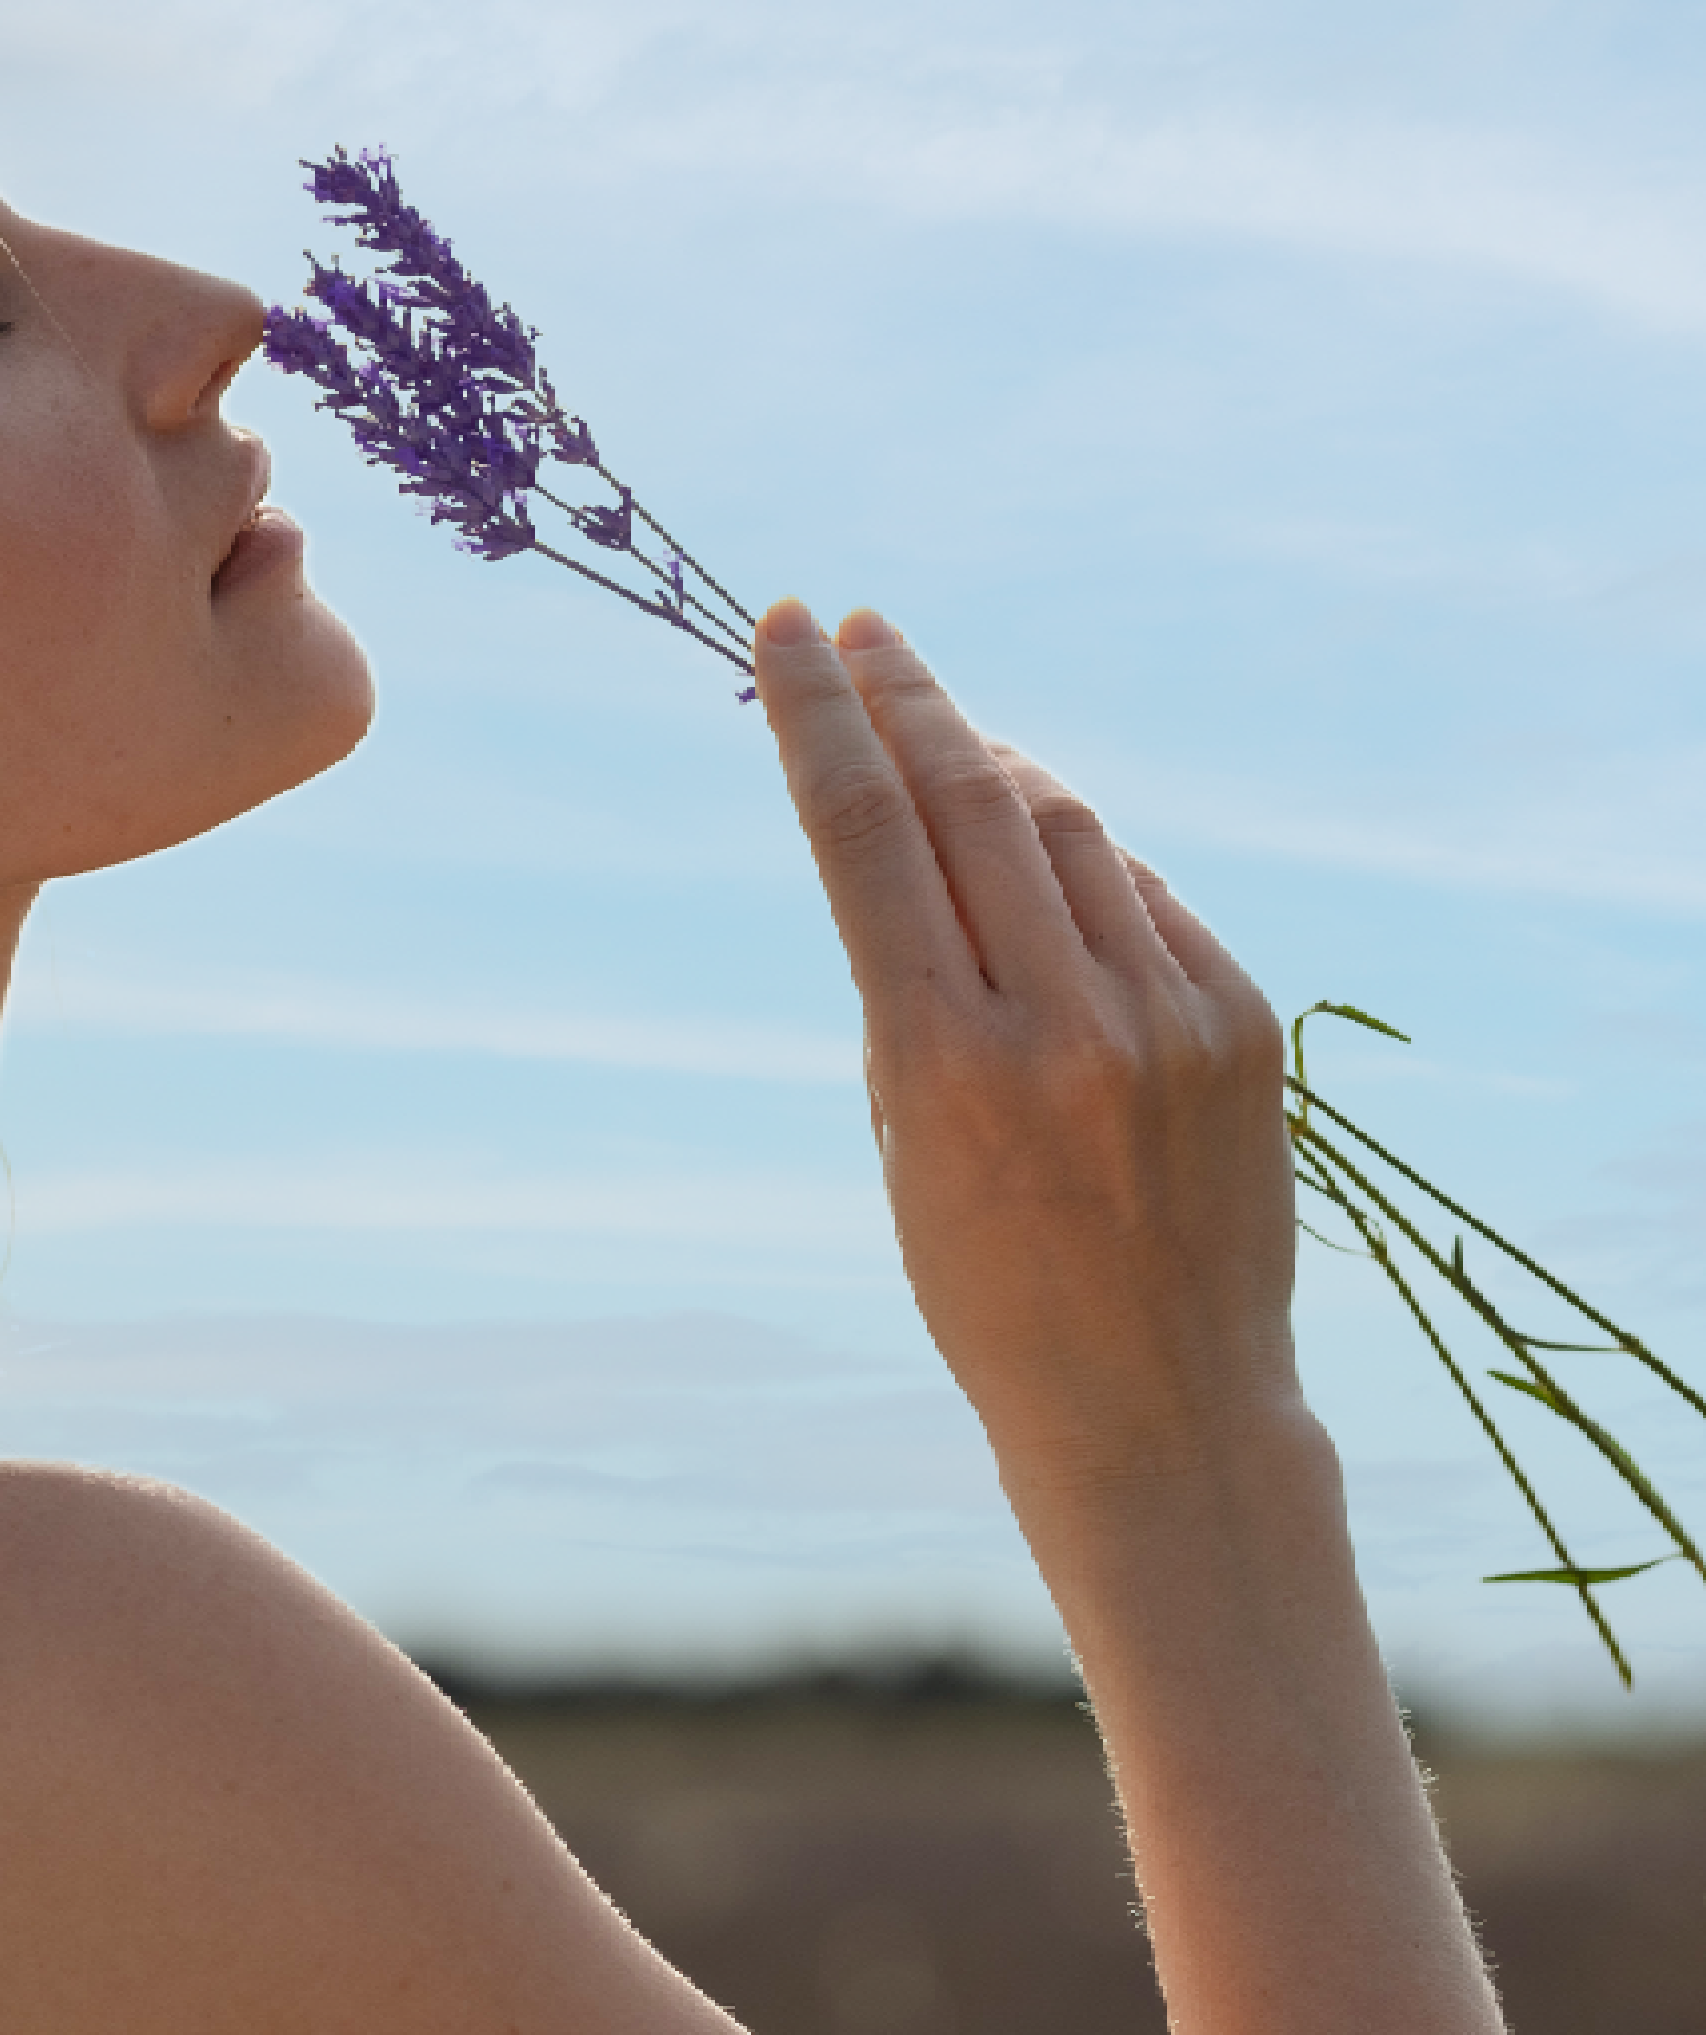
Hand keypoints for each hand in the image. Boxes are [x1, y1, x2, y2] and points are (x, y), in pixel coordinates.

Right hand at [753, 601, 1301, 1503]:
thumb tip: (939, 823)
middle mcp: (1060, 1022)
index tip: (791, 630)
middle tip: (864, 632)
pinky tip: (1057, 888)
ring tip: (955, 756)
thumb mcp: (906, 1142)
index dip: (822, 717)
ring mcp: (1166, 1017)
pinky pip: (1147, 899)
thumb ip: (914, 986)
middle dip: (910, 695)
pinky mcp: (1244, 1023)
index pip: (867, 834)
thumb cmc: (991, 1286)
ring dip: (1000, 776)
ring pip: (1067, 830)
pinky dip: (1089, 873)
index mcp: (941, 1061)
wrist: (1158, 1404)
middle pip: (971, 794)